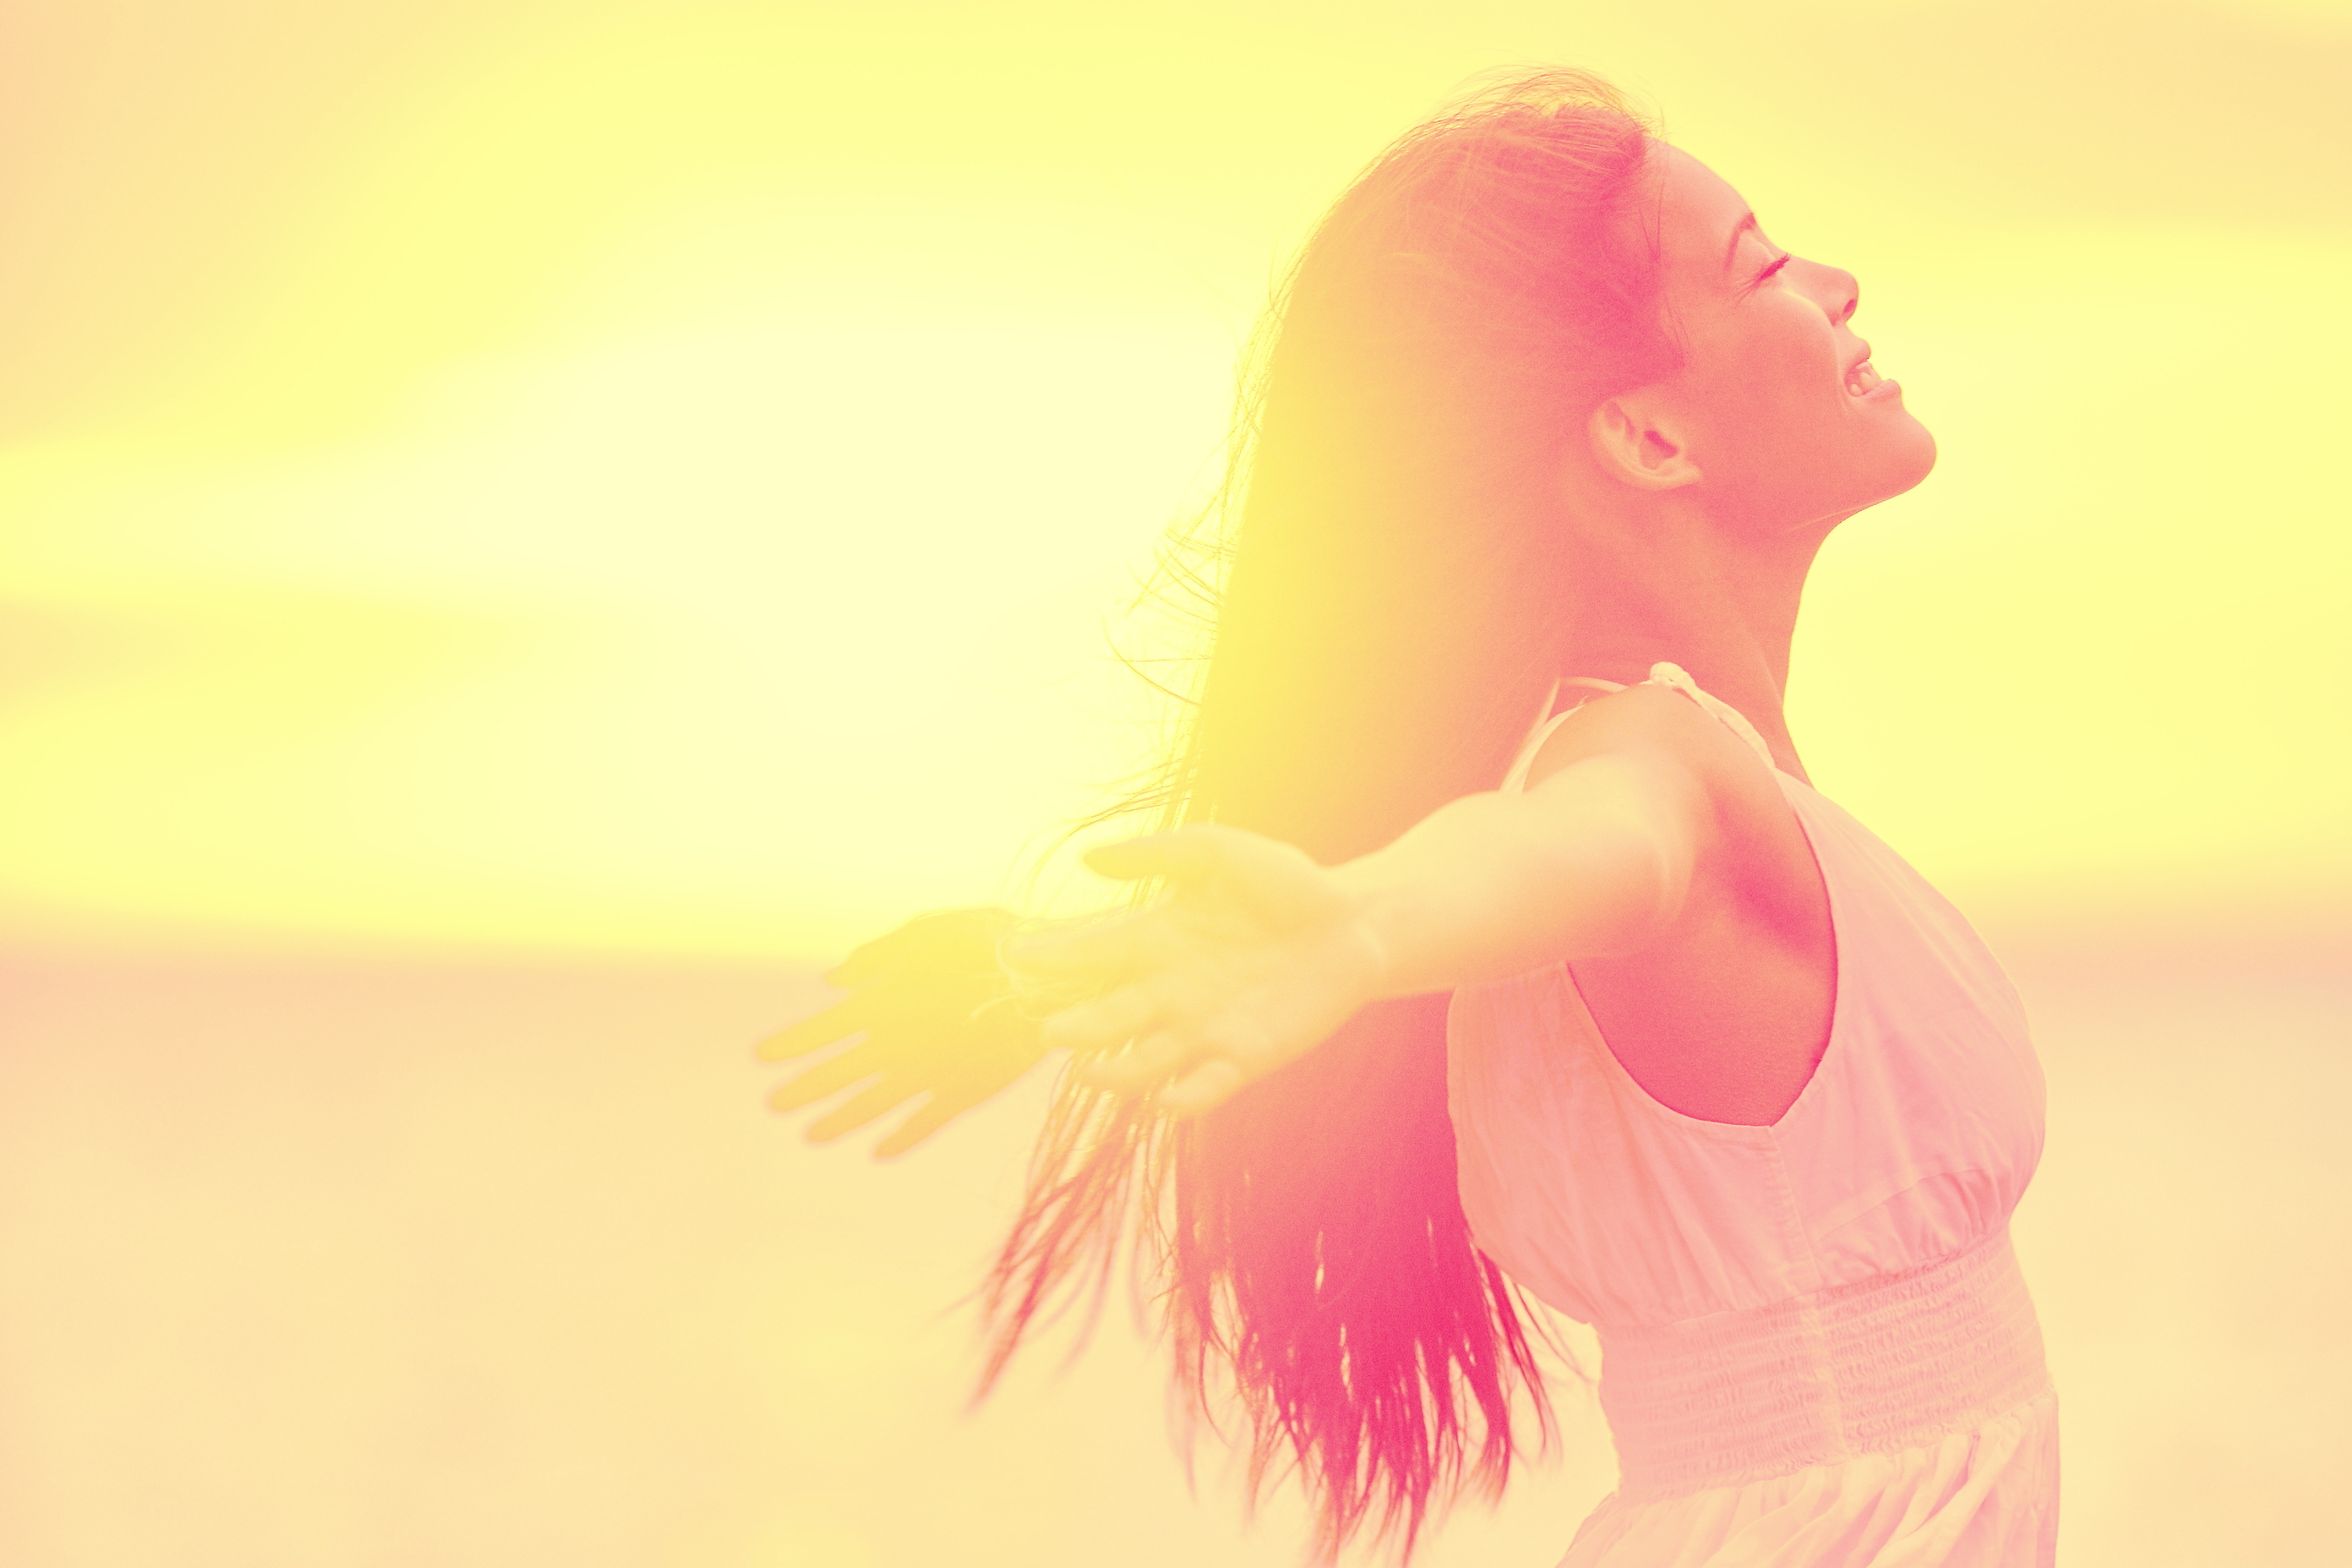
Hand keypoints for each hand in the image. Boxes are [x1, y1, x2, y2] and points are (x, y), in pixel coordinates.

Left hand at [758, 907, 1051, 1157]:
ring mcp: (927, 1075)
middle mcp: (894, 1046)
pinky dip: (898, 1139)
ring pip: (869, 1107)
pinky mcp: (962, 1094)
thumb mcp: (925, 932)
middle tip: (773, 1104)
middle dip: (800, 1090)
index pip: (818, 1031)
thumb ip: (876, 957)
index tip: (760, 1056)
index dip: (787, 1045)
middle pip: (834, 1075)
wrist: (1046, 982)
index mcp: (880, 1003)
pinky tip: (878, 1150)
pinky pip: (922, 1124)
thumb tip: (832, 979)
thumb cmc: (986, 942)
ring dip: (837, 1122)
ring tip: (810, 1134)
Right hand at [1005, 824, 1389, 1116]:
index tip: (1012, 953)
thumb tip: (1086, 857)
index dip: (1051, 954)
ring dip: (1116, 1072)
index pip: (1090, 951)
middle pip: (1108, 1017)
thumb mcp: (1219, 853)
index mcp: (1153, 938)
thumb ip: (1157, 854)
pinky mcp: (1244, 1056)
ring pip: (1144, 1061)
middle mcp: (1167, 990)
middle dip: (1078, 1026)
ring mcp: (1202, 1028)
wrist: (1352, 923)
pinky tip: (1166, 1100)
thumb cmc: (1283, 882)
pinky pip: (1205, 1086)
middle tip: (1051, 1029)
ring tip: (1091, 1070)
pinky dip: (1184, 1099)